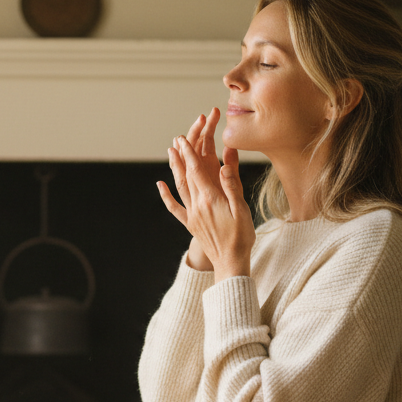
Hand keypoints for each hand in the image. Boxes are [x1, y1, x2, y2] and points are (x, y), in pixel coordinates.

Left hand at [156, 108, 254, 277]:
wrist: (230, 263)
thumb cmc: (240, 236)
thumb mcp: (241, 208)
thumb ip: (232, 184)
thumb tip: (225, 162)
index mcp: (210, 199)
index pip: (196, 170)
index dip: (189, 152)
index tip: (183, 138)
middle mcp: (197, 205)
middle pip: (186, 175)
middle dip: (181, 155)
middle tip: (176, 140)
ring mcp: (192, 215)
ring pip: (179, 187)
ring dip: (174, 169)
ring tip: (170, 153)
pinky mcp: (190, 224)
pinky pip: (175, 208)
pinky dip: (166, 195)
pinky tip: (160, 185)